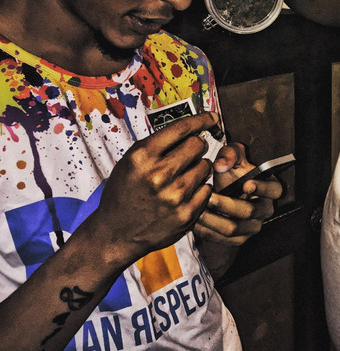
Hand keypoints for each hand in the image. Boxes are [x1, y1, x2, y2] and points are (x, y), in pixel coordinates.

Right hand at [88, 112, 217, 266]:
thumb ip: (158, 144)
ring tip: (185, 175)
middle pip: (197, 145)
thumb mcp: (131, 161)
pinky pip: (207, 189)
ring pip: (206, 166)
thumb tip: (192, 128)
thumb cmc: (124, 193)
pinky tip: (186, 193)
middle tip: (190, 153)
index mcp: (142, 157)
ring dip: (199, 167)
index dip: (201, 120)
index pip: (181, 128)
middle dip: (197, 146)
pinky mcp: (185, 214)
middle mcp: (159, 175)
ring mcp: (174, 196)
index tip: (212, 118)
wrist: (116, 233)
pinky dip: (200, 188)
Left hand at [194, 142, 283, 245]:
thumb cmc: (230, 174)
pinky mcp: (239, 239)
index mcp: (271, 188)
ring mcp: (253, 227)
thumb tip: (221, 164)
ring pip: (234, 229)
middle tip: (209, 197)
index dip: (262, 188)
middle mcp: (265, 210)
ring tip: (198, 209)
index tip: (246, 184)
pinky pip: (223, 240)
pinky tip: (195, 221)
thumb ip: (229, 154)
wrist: (221, 195)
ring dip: (214, 220)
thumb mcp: (231, 157)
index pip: (273, 190)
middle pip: (249, 211)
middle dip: (227, 205)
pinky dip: (208, 231)